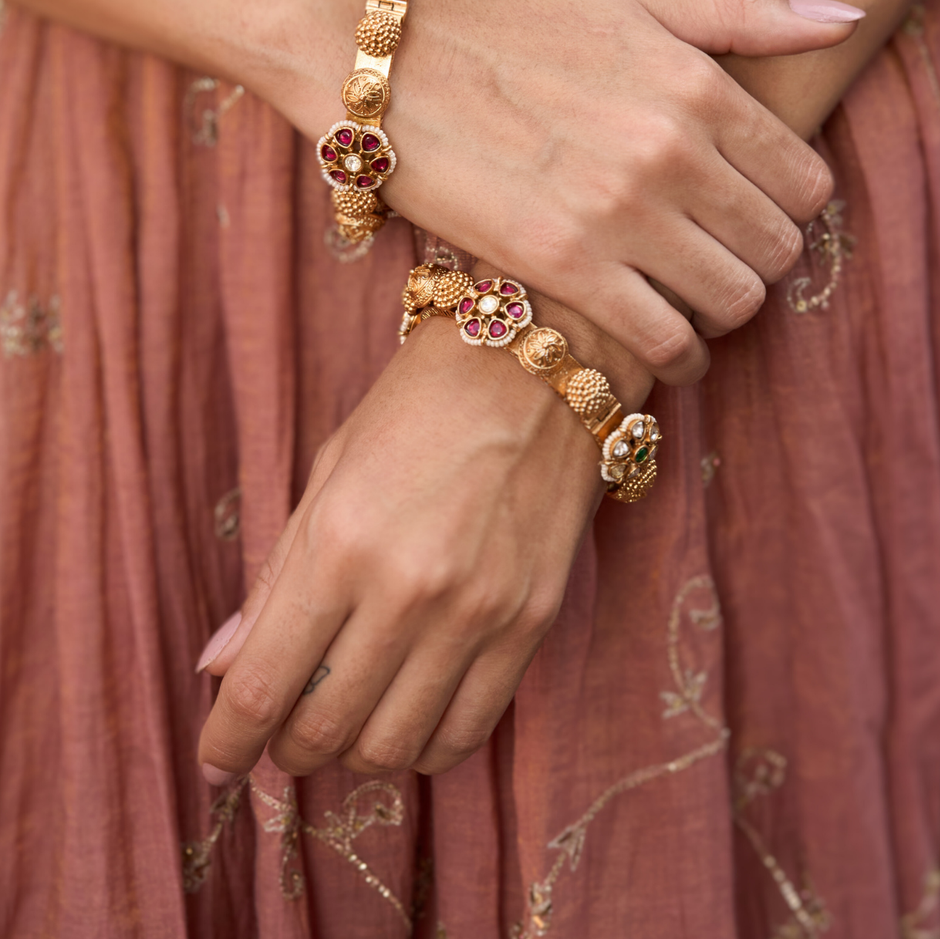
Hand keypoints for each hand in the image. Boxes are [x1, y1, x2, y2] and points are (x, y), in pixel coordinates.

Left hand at [197, 312, 615, 780]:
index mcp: (339, 543)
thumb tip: (221, 667)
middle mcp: (407, 590)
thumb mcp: (328, 472)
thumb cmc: (417, 408)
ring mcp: (477, 613)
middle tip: (281, 734)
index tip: (214, 759)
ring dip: (353, 754)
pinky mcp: (531, 624)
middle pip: (323, 731)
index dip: (226, 741)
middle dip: (285, 751)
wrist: (535, 369)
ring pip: (393, 747)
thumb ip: (276, 579)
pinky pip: (468, 732)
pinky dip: (425, 748)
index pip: (262, 687)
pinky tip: (409, 719)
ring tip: (347, 723)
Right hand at [274, 0, 858, 384]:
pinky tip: (666, 347)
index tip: (756, 216)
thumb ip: (744, 9)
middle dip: (761, 262)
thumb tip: (847, 17)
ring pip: (734, 300)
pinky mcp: (565, 266)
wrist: (389, 66)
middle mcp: (670, 149)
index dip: (790, 210)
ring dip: (725, 311)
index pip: (806, 180)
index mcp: (698, 84)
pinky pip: (665, 340)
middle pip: (778, 247)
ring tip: (695, 302)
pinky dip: (680, 356)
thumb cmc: (512, 26)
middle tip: (725, 261)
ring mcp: (619, 212)